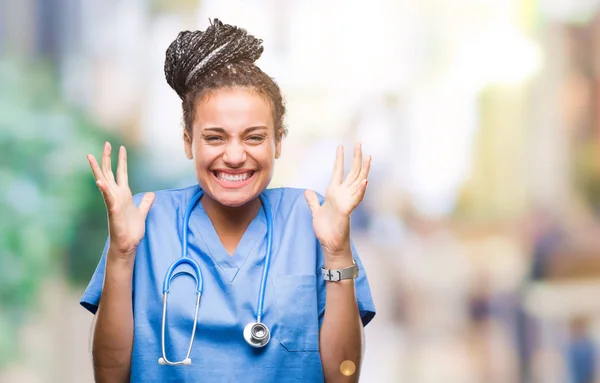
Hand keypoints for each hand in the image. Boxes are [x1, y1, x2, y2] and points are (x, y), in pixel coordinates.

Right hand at [87, 142, 154, 258]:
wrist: (128, 245)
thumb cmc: (131, 230)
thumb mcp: (142, 212)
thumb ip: (145, 202)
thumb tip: (151, 194)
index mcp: (123, 194)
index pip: (120, 173)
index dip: (121, 161)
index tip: (120, 147)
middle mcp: (116, 196)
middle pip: (109, 173)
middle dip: (107, 158)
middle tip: (106, 143)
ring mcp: (113, 202)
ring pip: (104, 182)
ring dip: (98, 169)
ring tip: (91, 157)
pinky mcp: (113, 211)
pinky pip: (108, 199)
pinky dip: (104, 190)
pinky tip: (100, 182)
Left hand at [305, 143, 370, 254]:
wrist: (330, 243)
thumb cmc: (326, 229)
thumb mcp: (316, 211)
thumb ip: (313, 201)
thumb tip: (307, 192)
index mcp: (334, 192)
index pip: (338, 171)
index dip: (339, 159)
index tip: (341, 146)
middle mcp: (343, 194)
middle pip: (352, 172)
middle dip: (356, 158)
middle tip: (359, 143)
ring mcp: (347, 201)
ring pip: (357, 182)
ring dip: (363, 170)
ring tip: (369, 157)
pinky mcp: (347, 210)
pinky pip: (355, 198)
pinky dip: (360, 189)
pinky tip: (365, 180)